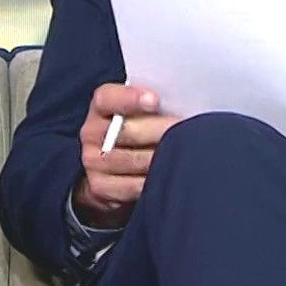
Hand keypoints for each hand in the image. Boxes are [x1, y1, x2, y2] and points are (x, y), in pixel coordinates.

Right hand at [72, 84, 180, 228]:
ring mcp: (93, 161)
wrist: (112, 169)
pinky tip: (174, 176)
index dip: (130, 99)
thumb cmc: (137, 131)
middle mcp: (93, 133)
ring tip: (190, 154)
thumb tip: (186, 103)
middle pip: (127, 131)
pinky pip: (133, 186)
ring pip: (133, 161)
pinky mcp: (100, 187)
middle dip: (164, 131)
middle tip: (193, 130)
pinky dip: (156, 182)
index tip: (155, 101)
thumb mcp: (139, 112)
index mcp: (101, 107)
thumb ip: (154, 106)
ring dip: (164, 158)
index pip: (108, 98)